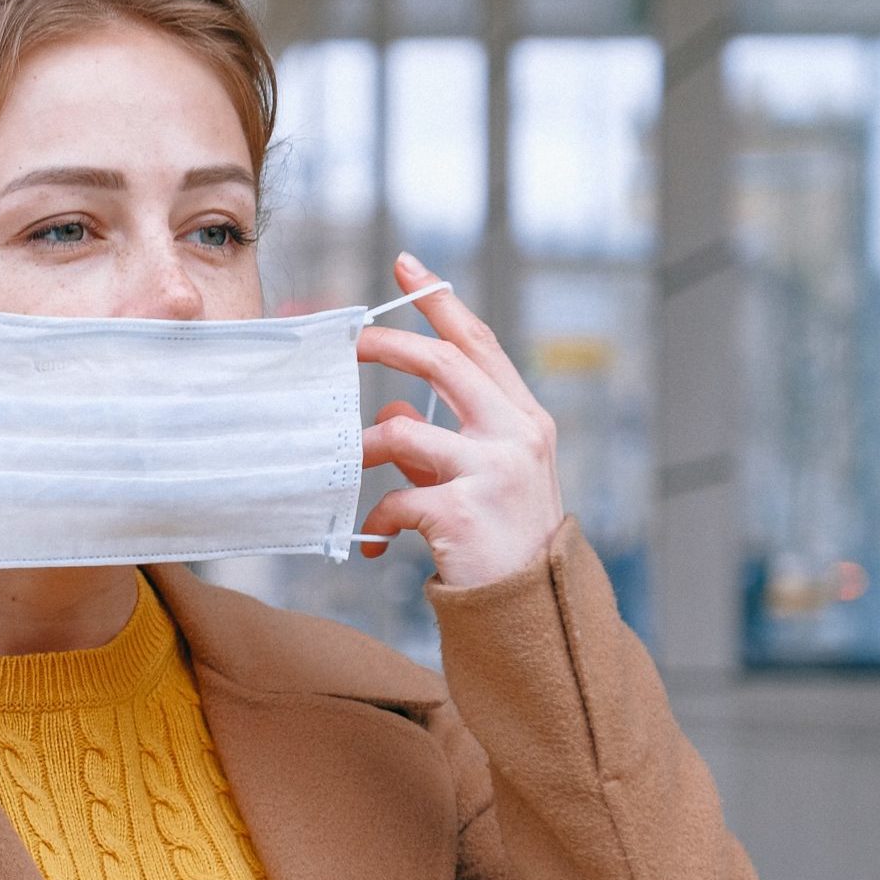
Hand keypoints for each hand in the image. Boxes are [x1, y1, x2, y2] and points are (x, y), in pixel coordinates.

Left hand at [353, 252, 567, 587]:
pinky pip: (395, 499)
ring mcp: (494, 470)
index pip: (479, 344)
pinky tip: (377, 543)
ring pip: (402, 432)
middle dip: (386, 345)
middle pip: (442, 363)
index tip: (407, 267)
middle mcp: (516, 435)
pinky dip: (377, 520)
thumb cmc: (502, 541)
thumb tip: (393, 417)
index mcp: (524, 419)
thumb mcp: (481, 479)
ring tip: (347, 466)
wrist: (532, 612)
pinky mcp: (463, 510)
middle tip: (346, 344)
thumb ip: (441, 443)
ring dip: (363, 448)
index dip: (440, 303)